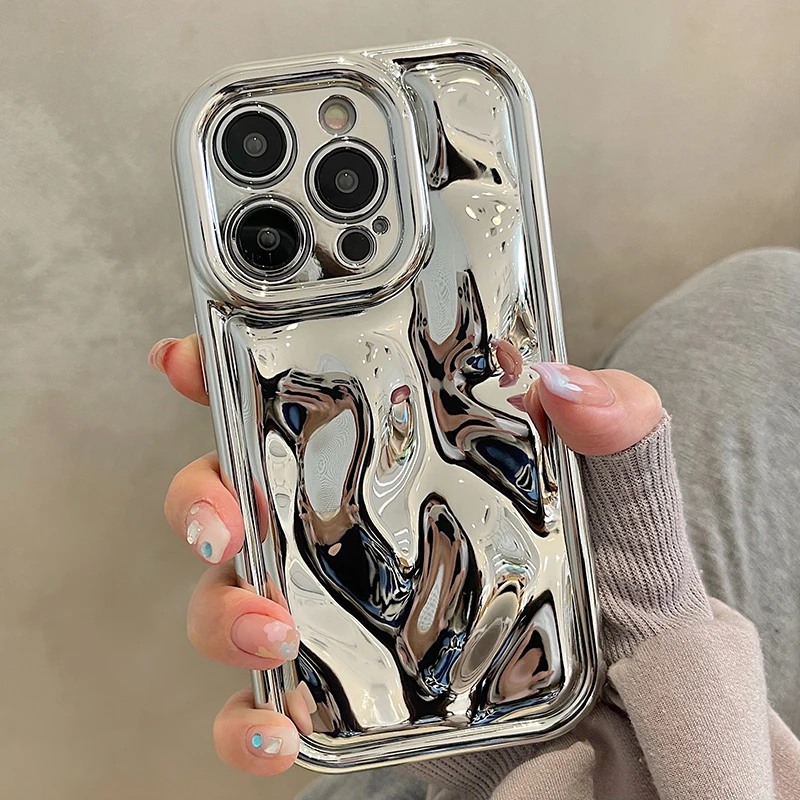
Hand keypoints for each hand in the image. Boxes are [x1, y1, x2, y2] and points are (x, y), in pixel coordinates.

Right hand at [150, 336, 662, 775]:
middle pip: (235, 499)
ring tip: (271, 629)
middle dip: (202, 502)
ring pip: (230, 600)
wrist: (630, 730)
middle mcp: (354, 535)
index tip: (185, 360)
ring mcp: (342, 617)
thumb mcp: (625, 509)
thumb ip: (619, 438)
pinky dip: (243, 723)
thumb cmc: (621, 605)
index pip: (302, 406)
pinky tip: (275, 728)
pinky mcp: (343, 700)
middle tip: (225, 523)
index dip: (231, 376)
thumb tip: (569, 384)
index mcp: (400, 468)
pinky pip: (261, 709)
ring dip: (221, 612)